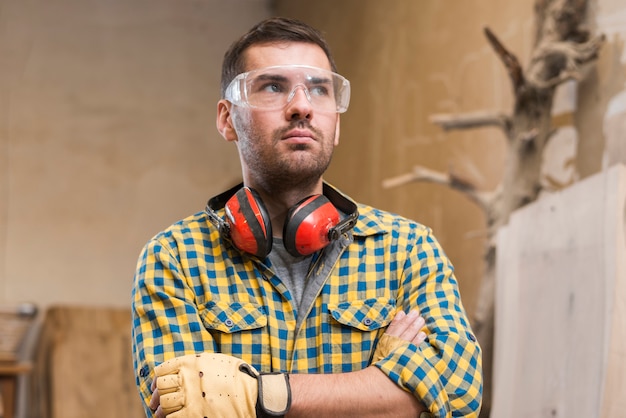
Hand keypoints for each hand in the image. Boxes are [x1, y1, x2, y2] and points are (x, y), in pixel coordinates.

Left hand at [149, 353, 289, 417]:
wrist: (253, 395)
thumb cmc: (238, 377)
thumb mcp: (216, 361)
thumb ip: (197, 364)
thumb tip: (183, 370)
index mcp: (191, 363)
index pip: (163, 370)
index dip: (157, 380)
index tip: (155, 386)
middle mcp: (187, 378)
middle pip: (161, 388)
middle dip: (155, 396)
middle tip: (155, 402)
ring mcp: (190, 398)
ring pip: (163, 404)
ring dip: (160, 410)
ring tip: (160, 413)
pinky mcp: (193, 415)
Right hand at [373, 310, 426, 361]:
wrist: (379, 377)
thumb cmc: (380, 364)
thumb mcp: (380, 351)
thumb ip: (386, 342)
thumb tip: (393, 335)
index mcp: (385, 340)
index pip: (392, 326)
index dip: (398, 319)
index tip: (403, 312)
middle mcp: (392, 342)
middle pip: (402, 327)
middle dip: (409, 319)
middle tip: (416, 312)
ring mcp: (399, 348)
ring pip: (408, 334)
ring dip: (415, 326)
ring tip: (421, 320)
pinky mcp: (406, 355)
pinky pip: (413, 345)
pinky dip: (418, 339)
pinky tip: (422, 334)